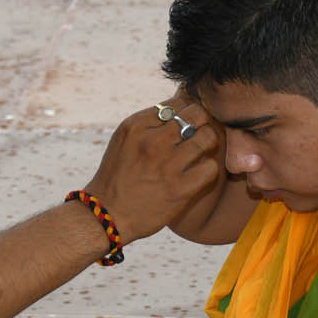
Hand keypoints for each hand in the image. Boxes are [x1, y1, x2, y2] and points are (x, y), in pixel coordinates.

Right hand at [83, 90, 222, 243]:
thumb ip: (150, 122)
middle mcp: (152, 141)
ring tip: (200, 153)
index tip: (187, 124)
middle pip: (197, 114)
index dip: (188, 111)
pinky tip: (198, 173)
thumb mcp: (125, 140)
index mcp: (137, 125)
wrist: (106, 215)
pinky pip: (211, 167)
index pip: (179, 102)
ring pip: (208, 137)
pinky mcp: (180, 189)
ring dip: (208, 144)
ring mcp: (167, 165)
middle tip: (199, 134)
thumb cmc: (118, 175)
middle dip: (203, 122)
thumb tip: (182, 106)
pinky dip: (208, 169)